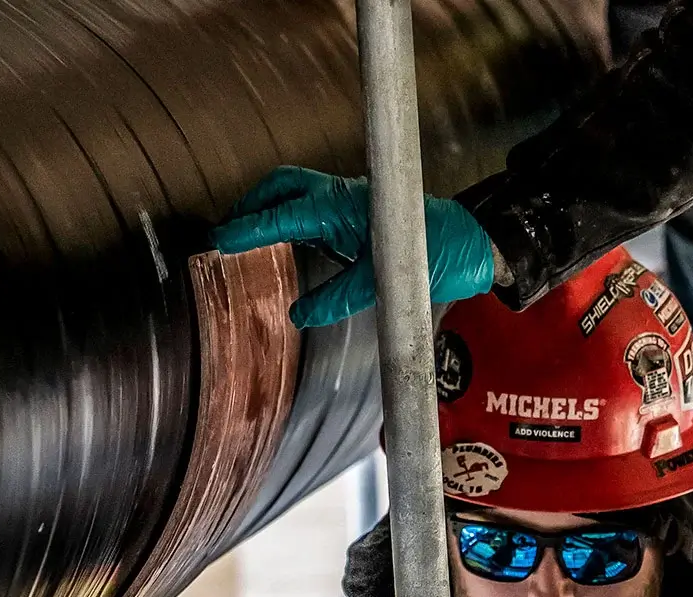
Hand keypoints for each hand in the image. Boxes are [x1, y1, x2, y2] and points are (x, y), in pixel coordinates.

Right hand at [210, 166, 496, 328]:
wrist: (473, 242)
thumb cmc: (436, 254)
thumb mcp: (383, 285)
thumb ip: (338, 298)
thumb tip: (299, 315)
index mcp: (343, 206)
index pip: (282, 214)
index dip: (247, 228)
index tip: (219, 241)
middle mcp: (342, 195)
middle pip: (281, 186)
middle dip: (250, 205)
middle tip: (227, 233)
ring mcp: (350, 199)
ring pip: (296, 191)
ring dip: (268, 207)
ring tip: (246, 235)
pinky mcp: (359, 210)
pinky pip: (313, 204)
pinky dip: (289, 215)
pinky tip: (284, 240)